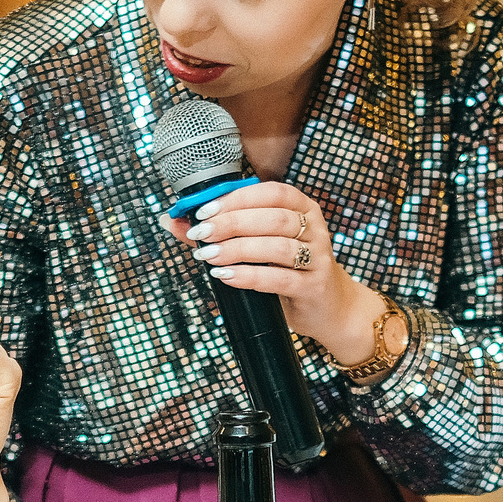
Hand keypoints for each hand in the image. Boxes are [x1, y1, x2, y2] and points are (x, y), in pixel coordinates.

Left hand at [160, 182, 385, 363]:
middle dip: (231, 224)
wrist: (329, 308)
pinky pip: (279, 279)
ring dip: (238, 250)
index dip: (236, 199)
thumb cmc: (289, 271)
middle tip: (202, 234)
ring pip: (276, 247)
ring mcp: (318, 258)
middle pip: (272, 218)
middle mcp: (315, 229)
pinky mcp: (314, 286)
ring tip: (209, 256)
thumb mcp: (260, 247)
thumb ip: (220, 232)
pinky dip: (249, 276)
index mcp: (303, 208)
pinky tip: (227, 276)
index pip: (270, 193)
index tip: (204, 210)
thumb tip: (173, 221)